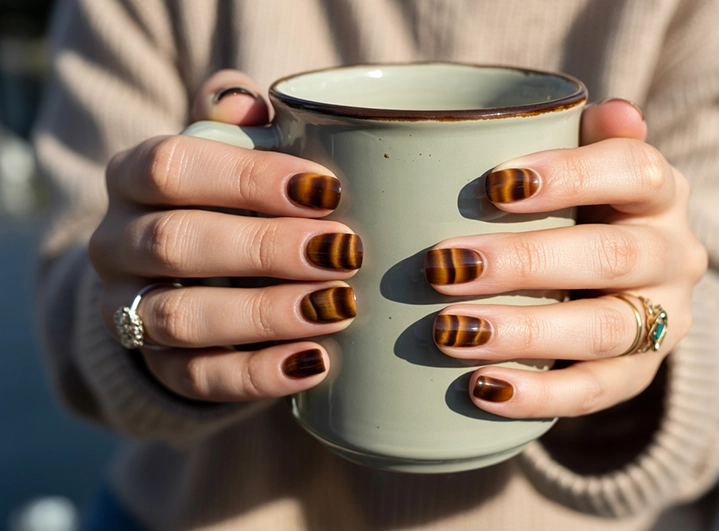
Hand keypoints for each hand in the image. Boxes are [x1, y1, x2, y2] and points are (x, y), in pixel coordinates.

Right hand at [90, 70, 359, 401]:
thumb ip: (240, 123)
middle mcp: (117, 242)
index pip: (170, 167)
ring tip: (339, 307)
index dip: (248, 178)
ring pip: (179, 319)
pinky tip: (314, 362)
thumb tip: (250, 107)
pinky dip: (257, 374)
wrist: (189, 271)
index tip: (326, 190)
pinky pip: (196, 378)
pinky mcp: (157, 365)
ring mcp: (128, 310)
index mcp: (132, 176)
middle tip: (344, 252)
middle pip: (174, 243)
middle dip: (266, 249)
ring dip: (265, 314)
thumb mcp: (232, 151)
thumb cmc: (227, 197)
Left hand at [427, 99, 707, 417]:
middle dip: (524, 262)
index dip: (570, 175)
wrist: (631, 282)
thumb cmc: (583, 210)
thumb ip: (587, 137)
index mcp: (660, 192)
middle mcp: (675, 254)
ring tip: (450, 332)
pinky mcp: (640, 374)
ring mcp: (664, 320)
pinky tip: (481, 389)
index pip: (634, 170)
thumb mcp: (588, 166)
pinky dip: (538, 395)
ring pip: (603, 329)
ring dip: (523, 332)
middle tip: (443, 266)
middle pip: (611, 256)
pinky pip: (596, 392)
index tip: (493, 184)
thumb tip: (614, 111)